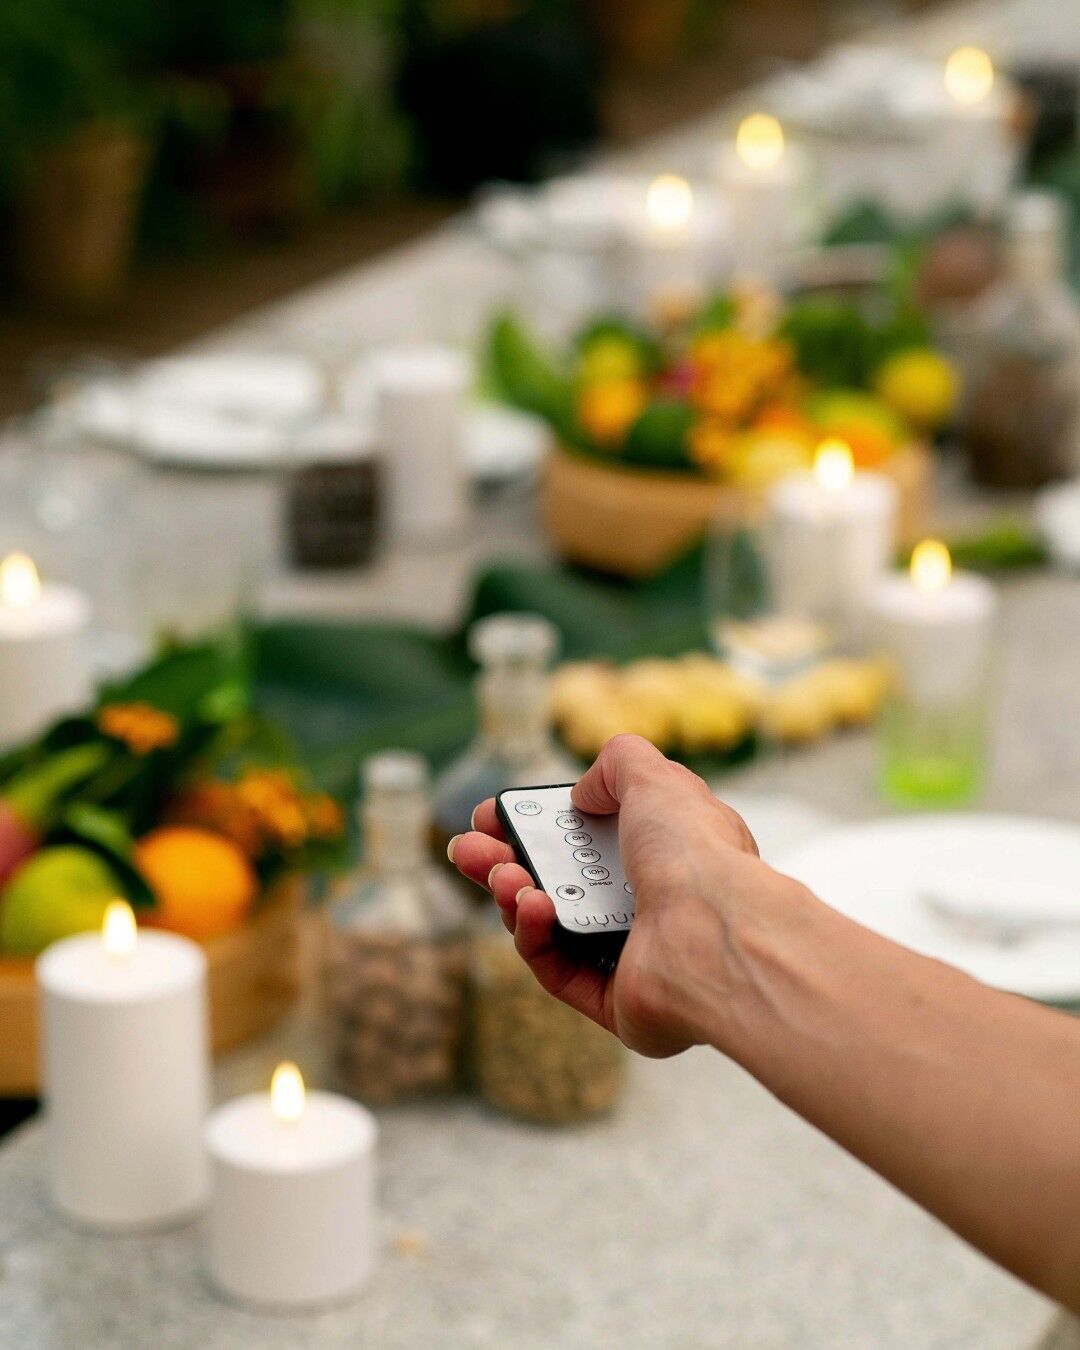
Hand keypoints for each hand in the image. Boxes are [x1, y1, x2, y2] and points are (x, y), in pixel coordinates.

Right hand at [449, 734, 786, 1057]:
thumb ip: (616, 766)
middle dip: (507, 861)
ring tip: (503, 878)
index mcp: (672, 851)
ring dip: (516, 896)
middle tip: (468, 849)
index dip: (541, 824)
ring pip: (555, 926)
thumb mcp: (655, 778)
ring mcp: (636, 955)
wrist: (716, 935)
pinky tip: (532, 908)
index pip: (594, 837)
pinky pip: (560, 970)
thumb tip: (582, 793)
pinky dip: (536, 937)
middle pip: (563, 882)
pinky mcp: (617, 1002)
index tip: (494, 815)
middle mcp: (656, 903)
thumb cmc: (697, 855)